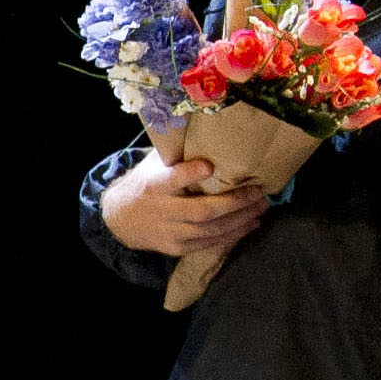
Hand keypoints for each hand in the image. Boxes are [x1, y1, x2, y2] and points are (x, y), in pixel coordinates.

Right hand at [100, 149, 271, 257]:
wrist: (119, 220)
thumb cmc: (144, 186)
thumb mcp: (151, 166)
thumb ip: (176, 155)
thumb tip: (207, 131)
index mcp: (153, 186)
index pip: (171, 180)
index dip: (189, 174)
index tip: (209, 166)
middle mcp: (162, 211)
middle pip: (202, 211)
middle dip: (235, 202)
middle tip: (259, 192)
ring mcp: (170, 233)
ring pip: (211, 230)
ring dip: (241, 220)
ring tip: (262, 207)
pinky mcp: (177, 248)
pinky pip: (210, 243)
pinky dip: (233, 235)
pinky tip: (251, 224)